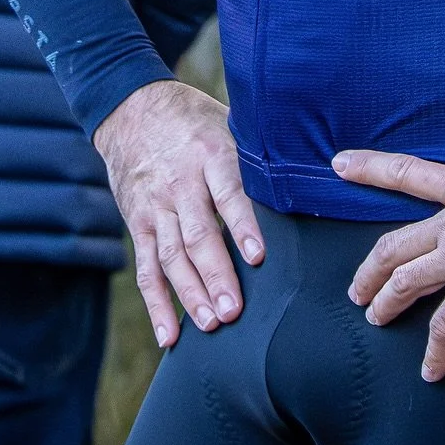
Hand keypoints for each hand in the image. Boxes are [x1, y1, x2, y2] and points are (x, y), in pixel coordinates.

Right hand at [94, 79, 262, 350]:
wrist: (131, 108)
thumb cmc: (193, 120)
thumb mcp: (227, 122)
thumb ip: (257, 152)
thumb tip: (313, 171)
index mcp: (210, 155)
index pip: (229, 194)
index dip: (243, 226)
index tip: (258, 256)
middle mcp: (180, 183)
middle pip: (197, 234)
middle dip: (215, 275)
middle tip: (233, 311)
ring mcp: (155, 206)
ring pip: (171, 256)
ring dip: (190, 293)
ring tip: (211, 324)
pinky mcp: (137, 223)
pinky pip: (146, 268)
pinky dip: (156, 305)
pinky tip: (170, 336)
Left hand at [333, 151, 444, 381]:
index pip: (405, 174)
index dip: (369, 168)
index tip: (339, 164)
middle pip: (394, 246)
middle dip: (370, 270)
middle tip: (356, 289)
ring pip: (406, 282)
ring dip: (387, 302)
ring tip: (376, 318)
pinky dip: (437, 350)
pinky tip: (431, 370)